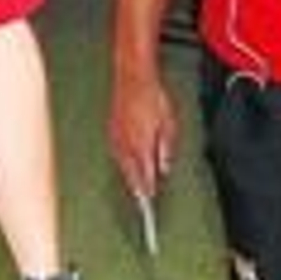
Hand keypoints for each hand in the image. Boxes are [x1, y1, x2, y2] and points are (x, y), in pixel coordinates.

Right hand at [108, 67, 176, 200]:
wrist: (133, 78)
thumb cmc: (152, 97)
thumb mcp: (169, 124)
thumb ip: (166, 149)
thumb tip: (164, 168)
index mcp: (141, 146)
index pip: (145, 176)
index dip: (148, 190)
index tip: (151, 202)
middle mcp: (126, 145)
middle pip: (131, 175)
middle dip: (137, 188)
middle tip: (142, 201)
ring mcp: (117, 137)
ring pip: (122, 165)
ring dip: (129, 176)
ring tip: (135, 187)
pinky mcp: (111, 130)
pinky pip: (116, 153)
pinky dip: (122, 163)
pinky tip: (125, 165)